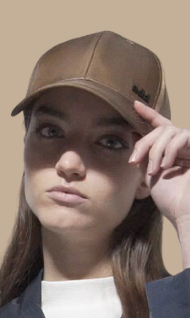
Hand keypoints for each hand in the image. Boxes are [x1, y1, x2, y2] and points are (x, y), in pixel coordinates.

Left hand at [129, 100, 189, 230]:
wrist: (187, 212)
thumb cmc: (171, 199)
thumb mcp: (151, 175)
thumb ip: (144, 156)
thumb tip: (134, 135)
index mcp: (172, 152)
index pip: (161, 128)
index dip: (149, 115)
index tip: (134, 105)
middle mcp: (184, 146)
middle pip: (161, 129)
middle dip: (145, 143)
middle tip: (133, 161)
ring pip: (169, 131)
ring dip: (156, 150)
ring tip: (154, 170)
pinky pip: (181, 136)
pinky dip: (169, 149)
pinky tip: (166, 165)